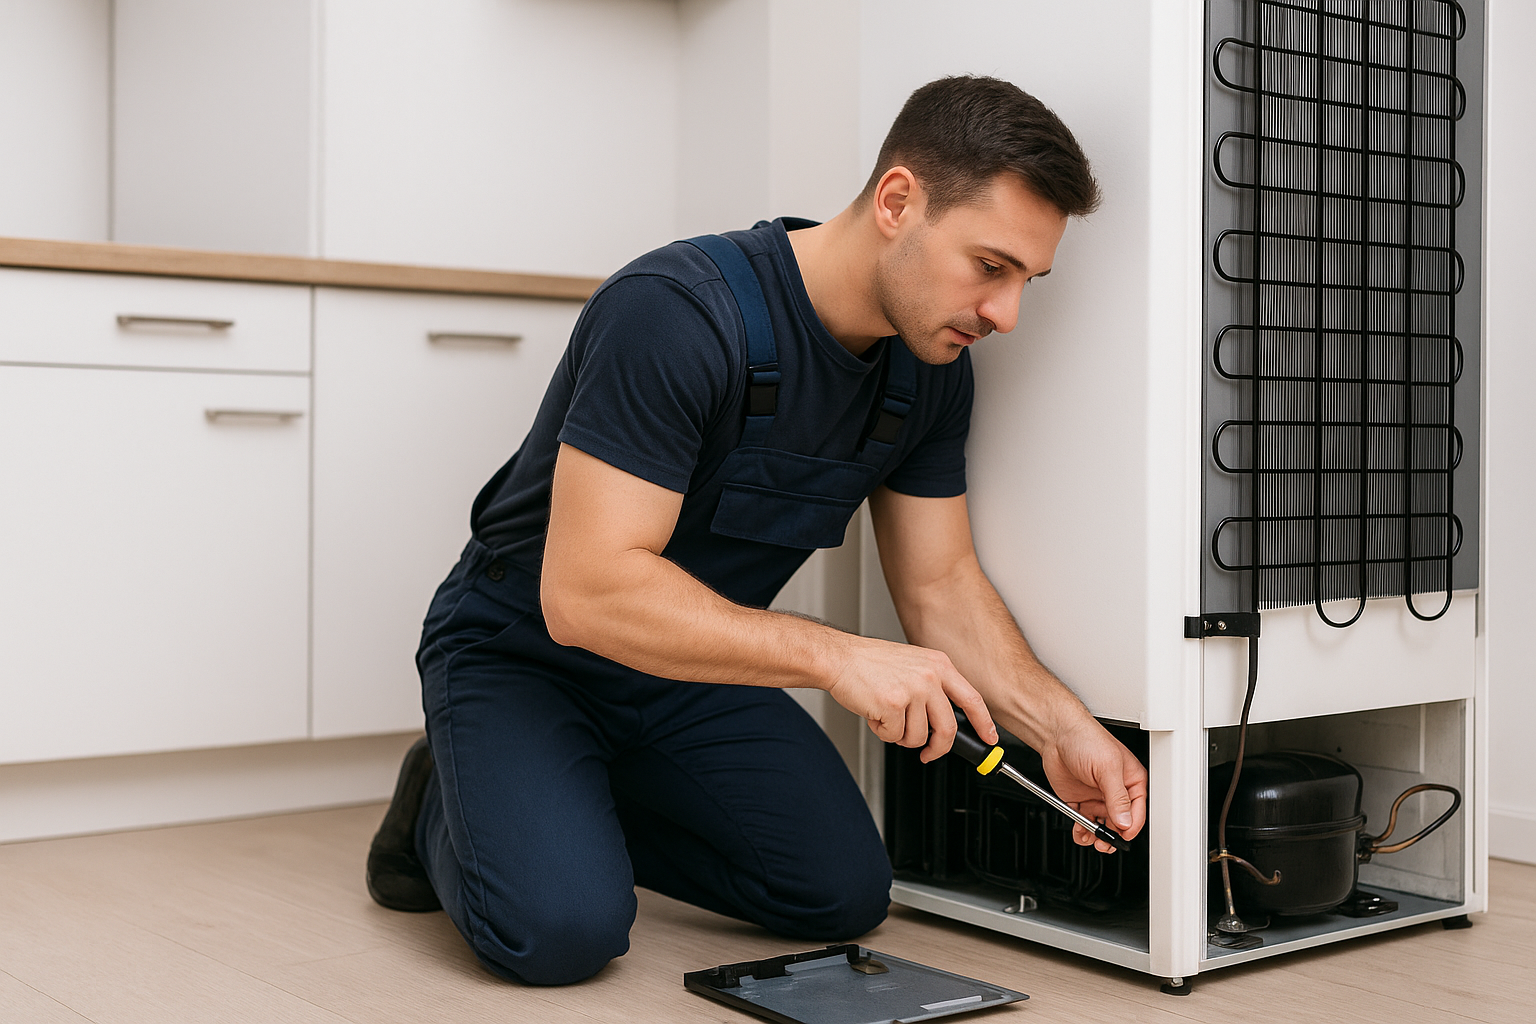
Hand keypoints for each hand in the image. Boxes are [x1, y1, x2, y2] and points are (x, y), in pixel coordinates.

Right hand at [825, 636, 997, 762]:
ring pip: (919, 736)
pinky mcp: (893, 704)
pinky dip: (883, 732)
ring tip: (888, 718)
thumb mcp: (912, 664)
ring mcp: (913, 690)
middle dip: (938, 748)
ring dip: (901, 736)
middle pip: (948, 727)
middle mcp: (929, 676)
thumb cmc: (869, 663)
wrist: (839, 658)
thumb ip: (932, 686)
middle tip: (928, 753)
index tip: (989, 738)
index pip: (972, 699)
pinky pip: (895, 736)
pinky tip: (876, 715)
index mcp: (938, 664)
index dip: (984, 723)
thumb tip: (946, 718)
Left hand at [1037, 711, 1147, 853]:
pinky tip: (1080, 832)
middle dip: (1112, 835)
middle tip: (1103, 843)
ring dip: (1096, 835)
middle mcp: (1115, 790)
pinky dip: (1082, 830)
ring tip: (1090, 839)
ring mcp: (1097, 796)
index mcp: (1131, 780)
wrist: (1055, 733)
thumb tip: (1124, 821)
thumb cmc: (1085, 739)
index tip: (1121, 837)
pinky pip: (1084, 821)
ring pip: (1102, 825)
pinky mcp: (1080, 800)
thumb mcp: (1107, 767)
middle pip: (1119, 822)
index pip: (1137, 811)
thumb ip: (1117, 797)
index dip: (1130, 826)